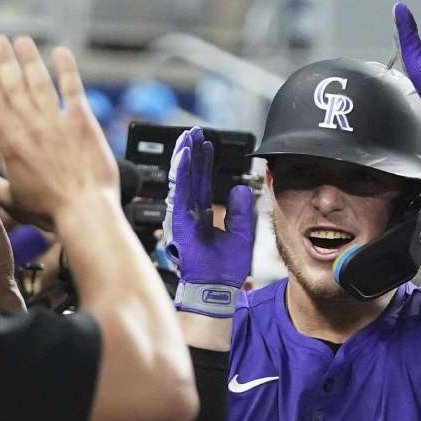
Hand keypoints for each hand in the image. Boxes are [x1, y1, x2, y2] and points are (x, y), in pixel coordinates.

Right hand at [0, 35, 118, 229]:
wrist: (85, 211)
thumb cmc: (49, 210)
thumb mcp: (10, 199)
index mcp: (11, 144)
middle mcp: (31, 127)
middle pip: (13, 86)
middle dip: (3, 60)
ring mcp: (57, 122)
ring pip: (39, 82)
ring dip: (29, 59)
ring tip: (21, 40)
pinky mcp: (83, 123)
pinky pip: (73, 89)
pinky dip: (66, 70)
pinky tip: (61, 53)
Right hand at [164, 127, 253, 287]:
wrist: (216, 289)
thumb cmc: (225, 269)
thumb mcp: (241, 233)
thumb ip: (240, 210)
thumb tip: (238, 188)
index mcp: (202, 217)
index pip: (201, 183)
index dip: (203, 163)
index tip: (206, 144)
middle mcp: (190, 214)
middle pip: (190, 177)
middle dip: (192, 153)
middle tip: (194, 132)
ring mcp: (183, 217)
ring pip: (182, 179)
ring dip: (184, 156)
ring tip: (188, 136)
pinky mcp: (179, 220)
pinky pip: (180, 190)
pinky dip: (182, 171)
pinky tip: (185, 154)